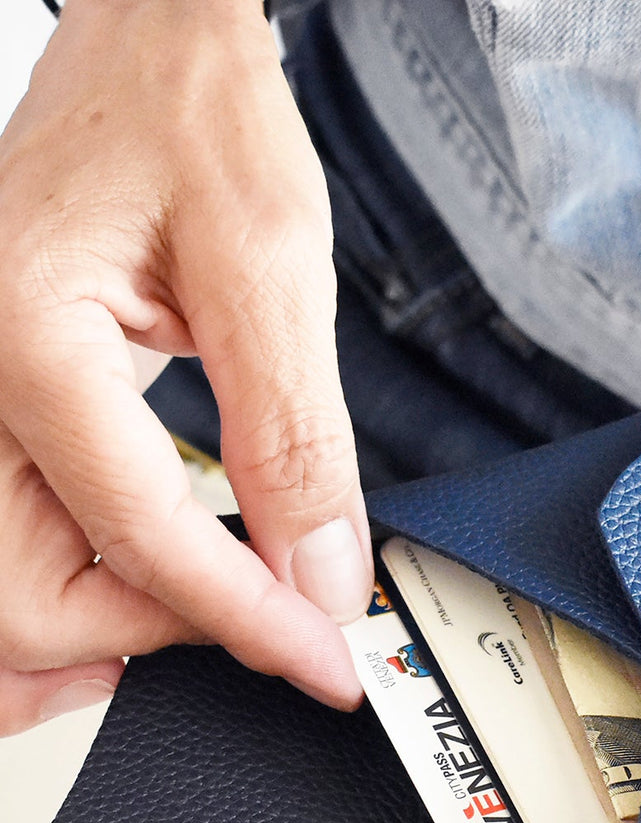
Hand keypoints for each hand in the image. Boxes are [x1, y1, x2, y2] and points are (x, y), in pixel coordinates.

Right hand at [0, 0, 368, 735]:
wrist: (153, 51)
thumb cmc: (195, 119)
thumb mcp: (271, 275)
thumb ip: (295, 441)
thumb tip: (321, 575)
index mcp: (23, 340)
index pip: (142, 537)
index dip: (250, 620)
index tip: (326, 660)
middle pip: (25, 598)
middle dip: (151, 638)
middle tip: (270, 627)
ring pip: (9, 582)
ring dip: (115, 625)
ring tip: (230, 605)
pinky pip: (22, 531)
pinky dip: (96, 578)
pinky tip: (172, 571)